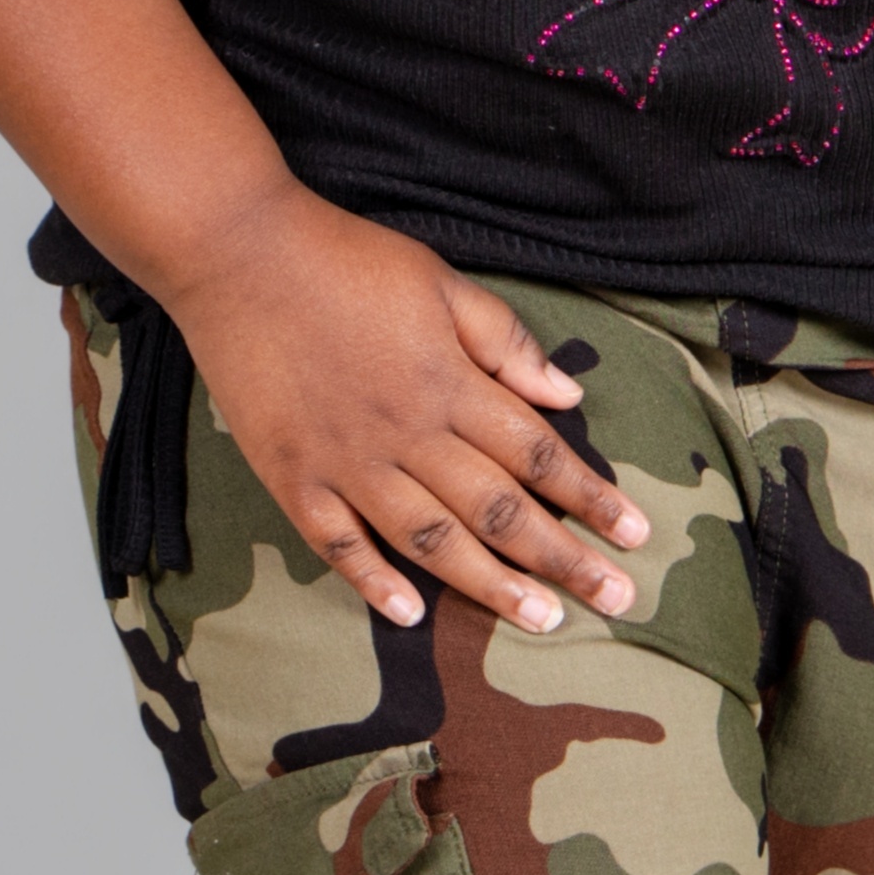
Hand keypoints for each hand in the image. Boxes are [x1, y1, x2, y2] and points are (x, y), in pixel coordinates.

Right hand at [172, 195, 651, 635]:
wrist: (238, 254)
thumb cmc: (345, 258)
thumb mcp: (440, 281)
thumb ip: (503, 340)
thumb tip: (566, 393)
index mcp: (448, 383)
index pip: (537, 453)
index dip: (590, 497)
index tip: (635, 534)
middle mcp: (406, 433)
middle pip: (499, 509)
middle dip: (563, 558)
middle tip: (617, 600)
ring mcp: (346, 462)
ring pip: (431, 540)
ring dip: (491, 585)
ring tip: (542, 620)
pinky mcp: (292, 476)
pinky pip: (339, 544)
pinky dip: (373, 582)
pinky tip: (409, 614)